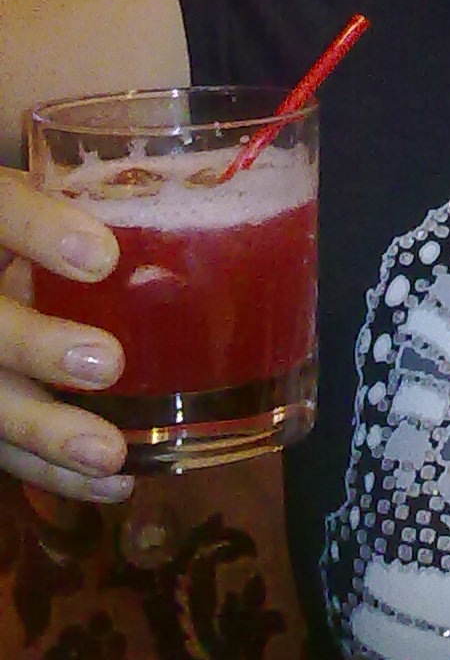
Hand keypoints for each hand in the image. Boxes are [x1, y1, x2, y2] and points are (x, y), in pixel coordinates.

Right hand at [0, 164, 130, 499]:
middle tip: (106, 363)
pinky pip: (4, 441)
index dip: (37, 231)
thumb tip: (218, 176)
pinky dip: (53, 470)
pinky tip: (111, 483)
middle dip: (35, 348)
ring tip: (108, 452)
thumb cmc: (64, 212)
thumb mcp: (79, 188)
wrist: (18, 249)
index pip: (0, 207)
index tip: (103, 257)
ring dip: (44, 432)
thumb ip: (117, 190)